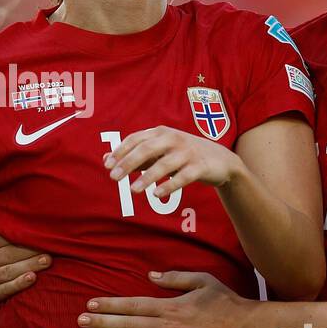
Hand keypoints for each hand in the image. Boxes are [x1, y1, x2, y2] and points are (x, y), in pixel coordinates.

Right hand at [0, 213, 48, 303]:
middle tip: (51, 248)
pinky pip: (5, 289)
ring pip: (8, 271)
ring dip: (30, 265)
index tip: (40, 231)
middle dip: (31, 251)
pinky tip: (33, 278)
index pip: (1, 237)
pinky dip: (20, 284)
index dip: (22, 235)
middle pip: (7, 254)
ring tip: (48, 261)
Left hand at [80, 271, 253, 327]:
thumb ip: (175, 278)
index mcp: (171, 306)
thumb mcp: (202, 280)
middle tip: (80, 322)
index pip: (133, 305)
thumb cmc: (226, 302)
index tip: (91, 305)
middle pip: (129, 324)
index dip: (110, 305)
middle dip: (103, 323)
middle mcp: (168, 326)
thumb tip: (151, 276)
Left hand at [104, 126, 241, 198]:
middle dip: (128, 163)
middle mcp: (173, 139)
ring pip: (164, 164)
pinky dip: (169, 185)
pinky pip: (183, 177)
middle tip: (113, 177)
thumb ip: (135, 156)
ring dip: (147, 177)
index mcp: (161, 133)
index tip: (107, 165)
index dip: (121, 151)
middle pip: (146, 149)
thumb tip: (106, 160)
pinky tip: (156, 194)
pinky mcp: (200, 166)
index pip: (136, 139)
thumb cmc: (182, 155)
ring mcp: (187, 152)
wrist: (220, 159)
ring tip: (132, 190)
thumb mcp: (159, 152)